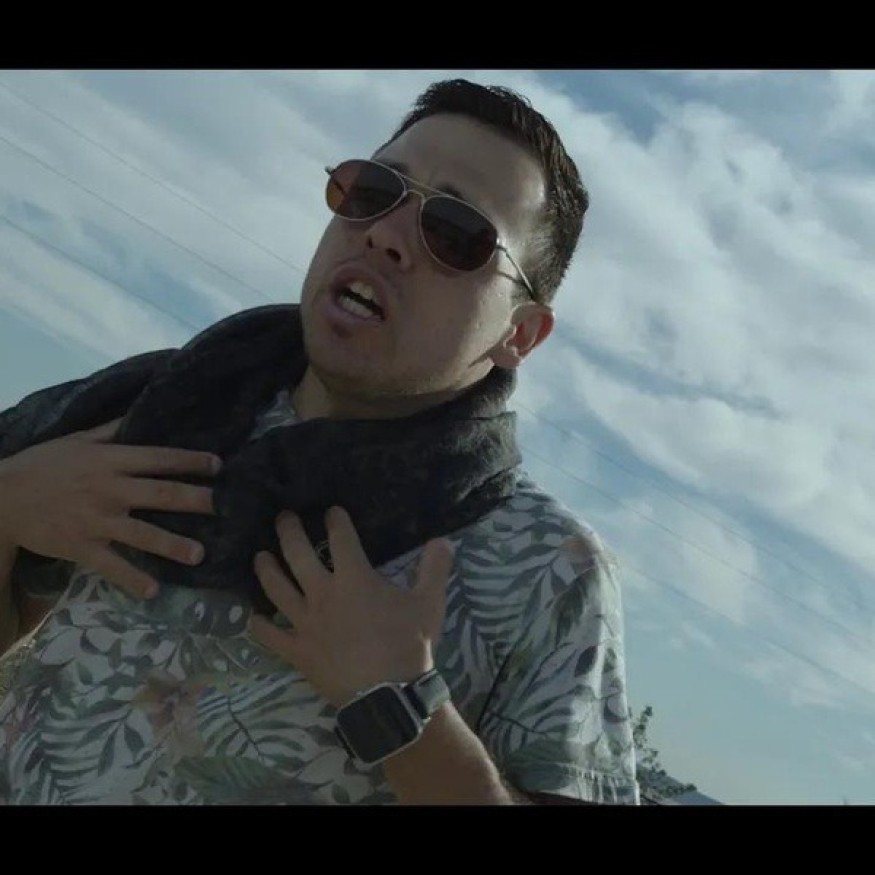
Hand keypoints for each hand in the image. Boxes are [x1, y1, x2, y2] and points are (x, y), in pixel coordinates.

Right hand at [0, 418, 220, 598]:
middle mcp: (109, 489)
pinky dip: (132, 579)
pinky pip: (111, 566)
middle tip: (223, 508)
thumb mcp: (78, 440)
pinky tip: (153, 591)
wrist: (2, 497)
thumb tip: (143, 412)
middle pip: (161, 494)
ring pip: (143, 533)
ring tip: (200, 555)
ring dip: (173, 545)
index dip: (190, 461)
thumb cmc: (44, 465)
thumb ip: (113, 430)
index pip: (159, 458)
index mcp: (110, 460)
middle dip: (196, 500)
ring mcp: (96, 520)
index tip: (219, 465)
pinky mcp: (81, 547)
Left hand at [248, 506, 454, 706]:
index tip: (331, 510)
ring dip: (266, 569)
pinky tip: (252, 617)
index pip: (341, 537)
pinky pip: (269, 635)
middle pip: (298, 554)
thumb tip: (443, 539)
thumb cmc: (408, 644)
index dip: (335, 520)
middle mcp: (323, 593)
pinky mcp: (297, 650)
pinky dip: (258, 625)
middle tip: (283, 517)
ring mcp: (305, 622)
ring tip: (260, 556)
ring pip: (276, 589)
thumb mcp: (429, 603)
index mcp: (354, 578)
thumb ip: (435, 568)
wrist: (387, 693)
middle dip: (289, 531)